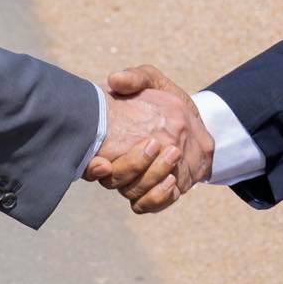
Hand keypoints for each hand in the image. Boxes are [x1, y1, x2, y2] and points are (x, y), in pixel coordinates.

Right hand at [86, 64, 212, 213]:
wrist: (196, 123)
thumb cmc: (166, 100)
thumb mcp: (153, 81)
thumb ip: (135, 78)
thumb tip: (114, 79)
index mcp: (108, 140)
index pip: (87, 161)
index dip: (91, 167)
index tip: (104, 162)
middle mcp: (116, 164)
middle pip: (112, 179)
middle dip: (131, 165)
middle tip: (154, 143)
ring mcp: (134, 181)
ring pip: (131, 192)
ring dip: (150, 177)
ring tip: (173, 155)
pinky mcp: (154, 193)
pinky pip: (148, 205)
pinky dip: (159, 198)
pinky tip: (172, 182)